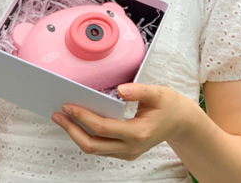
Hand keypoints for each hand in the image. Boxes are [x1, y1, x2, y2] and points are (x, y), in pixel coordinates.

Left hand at [51, 83, 193, 160]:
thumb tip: (121, 90)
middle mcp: (131, 147)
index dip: (83, 117)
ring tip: (63, 118)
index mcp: (138, 133)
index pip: (102, 128)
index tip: (69, 106)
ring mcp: (128, 152)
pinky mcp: (125, 151)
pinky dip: (87, 136)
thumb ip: (139, 91)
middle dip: (72, 130)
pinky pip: (101, 147)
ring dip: (76, 134)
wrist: (182, 122)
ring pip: (95, 149)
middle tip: (58, 114)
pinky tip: (78, 123)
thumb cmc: (170, 106)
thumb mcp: (158, 93)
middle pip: (93, 145)